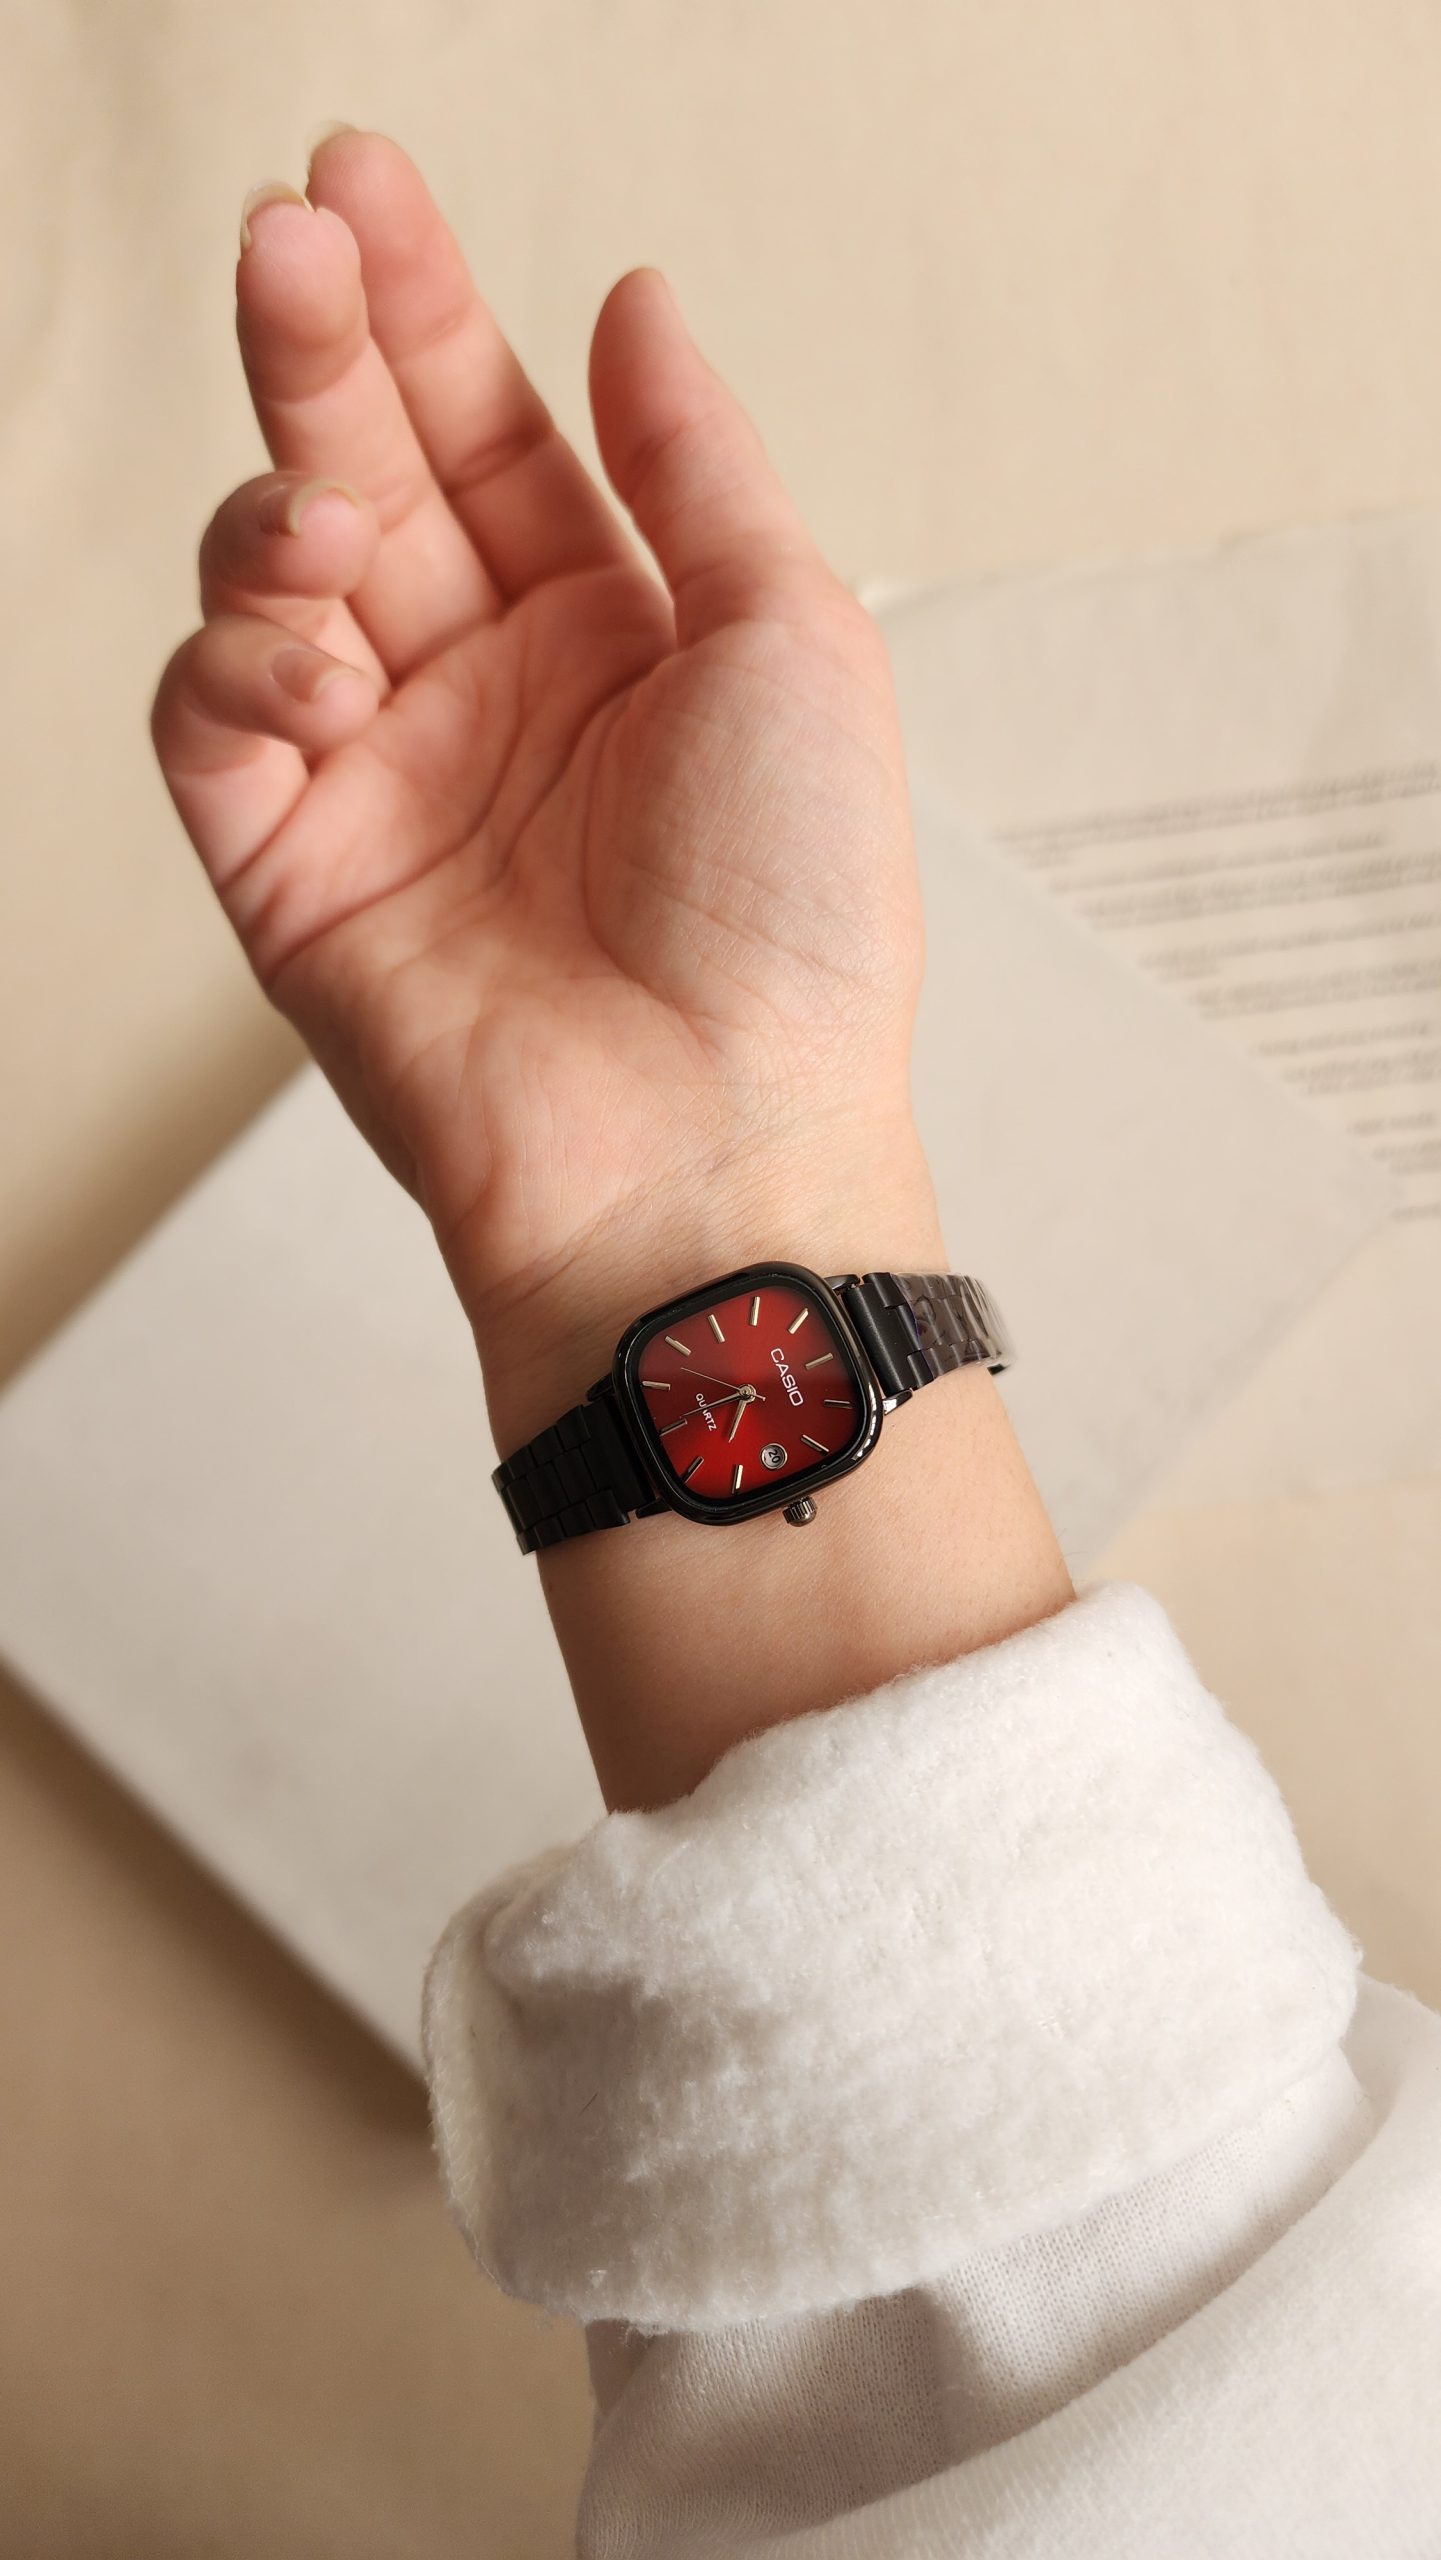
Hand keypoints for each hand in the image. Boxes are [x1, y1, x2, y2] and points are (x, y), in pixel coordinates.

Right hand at [151, 132, 941, 1448]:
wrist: (711, 1140)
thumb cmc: (793, 924)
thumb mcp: (791, 641)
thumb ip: (695, 464)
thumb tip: (631, 301)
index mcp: (606, 633)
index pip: (485, 432)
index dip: (420, 304)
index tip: (363, 180)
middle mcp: (485, 692)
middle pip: (365, 470)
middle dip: (320, 343)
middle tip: (292, 229)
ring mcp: (382, 777)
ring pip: (269, 577)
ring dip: (281, 503)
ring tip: (330, 518)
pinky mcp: (291, 869)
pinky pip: (213, 719)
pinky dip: (243, 661)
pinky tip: (323, 655)